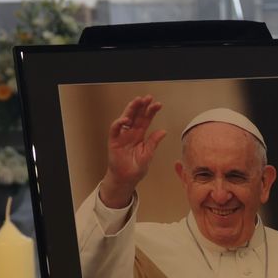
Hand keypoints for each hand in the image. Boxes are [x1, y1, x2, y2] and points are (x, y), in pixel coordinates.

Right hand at [99, 95, 165, 209]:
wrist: (126, 179)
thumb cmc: (136, 168)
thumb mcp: (148, 154)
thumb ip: (153, 142)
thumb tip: (163, 131)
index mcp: (140, 135)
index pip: (146, 119)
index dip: (151, 111)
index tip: (158, 104)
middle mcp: (131, 133)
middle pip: (136, 116)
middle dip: (141, 106)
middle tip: (148, 98)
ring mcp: (122, 136)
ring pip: (125, 118)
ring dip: (131, 109)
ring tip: (138, 102)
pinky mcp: (113, 141)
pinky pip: (115, 129)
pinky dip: (119, 123)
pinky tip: (126, 119)